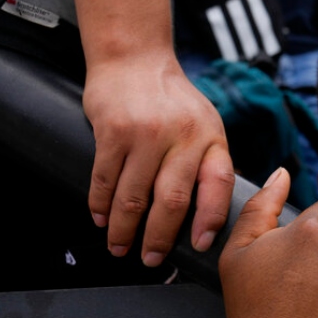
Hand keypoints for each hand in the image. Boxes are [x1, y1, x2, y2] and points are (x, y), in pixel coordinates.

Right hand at [83, 53, 234, 265]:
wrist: (134, 58)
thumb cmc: (173, 100)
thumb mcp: (206, 124)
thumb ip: (209, 163)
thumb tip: (210, 215)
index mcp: (210, 137)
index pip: (217, 185)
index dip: (210, 219)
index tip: (200, 245)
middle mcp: (182, 136)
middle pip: (171, 201)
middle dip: (158, 238)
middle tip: (150, 259)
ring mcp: (145, 133)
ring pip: (132, 196)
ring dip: (123, 229)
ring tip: (119, 246)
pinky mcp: (112, 131)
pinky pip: (104, 179)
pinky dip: (100, 204)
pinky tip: (100, 218)